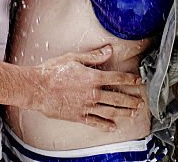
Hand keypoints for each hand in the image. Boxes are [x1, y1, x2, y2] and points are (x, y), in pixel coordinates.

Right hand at [28, 45, 144, 130]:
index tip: (138, 81)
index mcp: (93, 77)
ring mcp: (86, 106)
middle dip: (131, 100)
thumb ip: (93, 56)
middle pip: (118, 97)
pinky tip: (113, 127)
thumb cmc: (52, 71)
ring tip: (132, 113)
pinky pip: (96, 122)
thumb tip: (109, 50)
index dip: (130, 79)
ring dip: (123, 112)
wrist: (37, 88)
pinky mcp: (78, 116)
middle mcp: (93, 93)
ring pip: (110, 111)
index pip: (117, 78)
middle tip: (140, 102)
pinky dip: (106, 126)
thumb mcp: (73, 58)